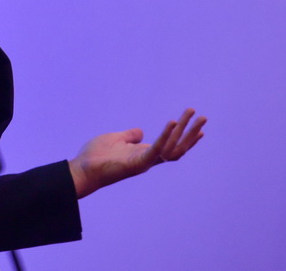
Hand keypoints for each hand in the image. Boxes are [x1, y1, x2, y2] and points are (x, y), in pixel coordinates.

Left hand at [68, 108, 205, 198]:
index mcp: (144, 153)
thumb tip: (140, 132)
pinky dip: (165, 136)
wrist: (82, 170)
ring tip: (195, 116)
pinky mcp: (138, 163)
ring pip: (172, 148)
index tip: (198, 127)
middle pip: (177, 146)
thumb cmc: (96, 156)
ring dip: (185, 132)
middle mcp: (148, 159)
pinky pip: (157, 149)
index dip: (185, 137)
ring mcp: (144, 162)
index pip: (170, 145)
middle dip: (191, 132)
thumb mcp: (116, 139)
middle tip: (203, 116)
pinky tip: (173, 122)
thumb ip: (130, 136)